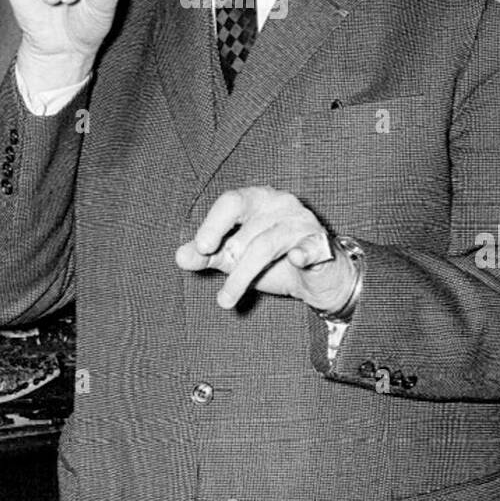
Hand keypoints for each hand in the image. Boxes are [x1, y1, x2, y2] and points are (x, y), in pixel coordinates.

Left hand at [176, 187, 356, 312]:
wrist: (314, 278)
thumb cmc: (270, 259)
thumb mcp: (233, 257)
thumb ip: (207, 254)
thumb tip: (180, 256)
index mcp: (256, 199)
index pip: (232, 201)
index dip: (214, 223)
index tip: (202, 247)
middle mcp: (280, 203)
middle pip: (250, 227)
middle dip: (232, 255)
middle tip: (217, 268)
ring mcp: (302, 222)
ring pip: (268, 246)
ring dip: (244, 275)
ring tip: (225, 300)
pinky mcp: (319, 244)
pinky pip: (311, 247)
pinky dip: (303, 253)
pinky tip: (295, 259)